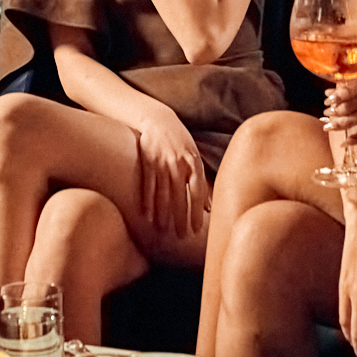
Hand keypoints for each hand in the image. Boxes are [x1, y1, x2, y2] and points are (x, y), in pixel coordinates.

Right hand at [132, 105, 210, 239]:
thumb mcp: (194, 157)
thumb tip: (209, 208)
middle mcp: (178, 164)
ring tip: (164, 231)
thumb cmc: (180, 141)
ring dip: (163, 214)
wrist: (158, 120)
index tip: (196, 230)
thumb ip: (201, 181)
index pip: (197, 193)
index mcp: (193, 163)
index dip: (196, 213)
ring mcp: (161, 163)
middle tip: (182, 236)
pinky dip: (148, 202)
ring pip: (163, 194)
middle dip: (181, 218)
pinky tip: (147, 216)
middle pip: (180, 196)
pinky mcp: (147, 162)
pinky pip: (148, 186)